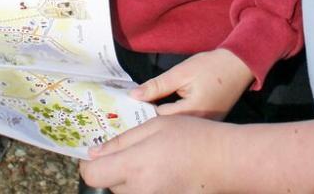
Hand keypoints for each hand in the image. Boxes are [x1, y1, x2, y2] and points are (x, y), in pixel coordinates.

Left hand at [81, 115, 234, 192]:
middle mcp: (138, 190)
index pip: (93, 175)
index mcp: (134, 166)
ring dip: (128, 177)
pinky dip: (144, 184)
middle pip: (109, 183)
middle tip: (133, 149)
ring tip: (150, 159)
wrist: (224, 161)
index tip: (96, 153)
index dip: (89, 164)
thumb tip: (94, 153)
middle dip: (113, 168)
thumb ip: (122, 141)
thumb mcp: (154, 127)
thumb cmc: (191, 136)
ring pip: (125, 191)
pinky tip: (160, 170)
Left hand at [132, 48, 253, 118]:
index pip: (158, 120)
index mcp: (191, 114)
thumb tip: (134, 96)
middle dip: (150, 118)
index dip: (142, 111)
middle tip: (134, 109)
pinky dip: (175, 120)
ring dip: (162, 121)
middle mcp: (198, 127)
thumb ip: (157, 85)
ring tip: (148, 109)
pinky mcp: (208, 125)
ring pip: (175, 130)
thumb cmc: (212, 67)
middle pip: (166, 129)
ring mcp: (205, 128)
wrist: (240, 65)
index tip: (128, 106)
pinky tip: (167, 110)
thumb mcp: (182, 72)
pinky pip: (185, 127)